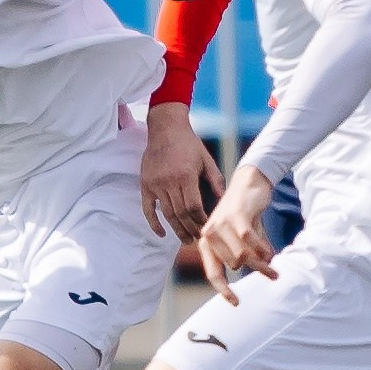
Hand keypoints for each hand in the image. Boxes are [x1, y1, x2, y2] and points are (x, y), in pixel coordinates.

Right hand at [141, 103, 224, 241]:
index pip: (193, 207)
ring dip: (177, 229)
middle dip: (191, 229)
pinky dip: (154, 223)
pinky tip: (162, 233)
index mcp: (185, 175)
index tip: (209, 229)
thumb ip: (216, 180)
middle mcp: (169, 181)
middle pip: (180, 213)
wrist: (165, 128)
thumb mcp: (206, 160)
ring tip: (186, 240)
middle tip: (199, 241)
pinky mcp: (145, 184)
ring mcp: (155, 184)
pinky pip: (148, 209)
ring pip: (167, 213)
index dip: (201, 221)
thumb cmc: (189, 143)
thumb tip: (225, 201)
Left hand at [197, 165, 278, 304]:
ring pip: (243, 256)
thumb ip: (241, 255)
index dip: (224, 290)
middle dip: (254, 268)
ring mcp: (221, 225)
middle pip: (235, 265)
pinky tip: (271, 252)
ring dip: (261, 262)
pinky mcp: (236, 217)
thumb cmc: (244, 213)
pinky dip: (263, 249)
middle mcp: (209, 234)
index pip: (213, 273)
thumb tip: (258, 274)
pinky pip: (251, 242)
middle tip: (270, 271)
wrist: (248, 182)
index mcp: (207, 243)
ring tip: (272, 263)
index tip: (236, 303)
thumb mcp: (238, 237)